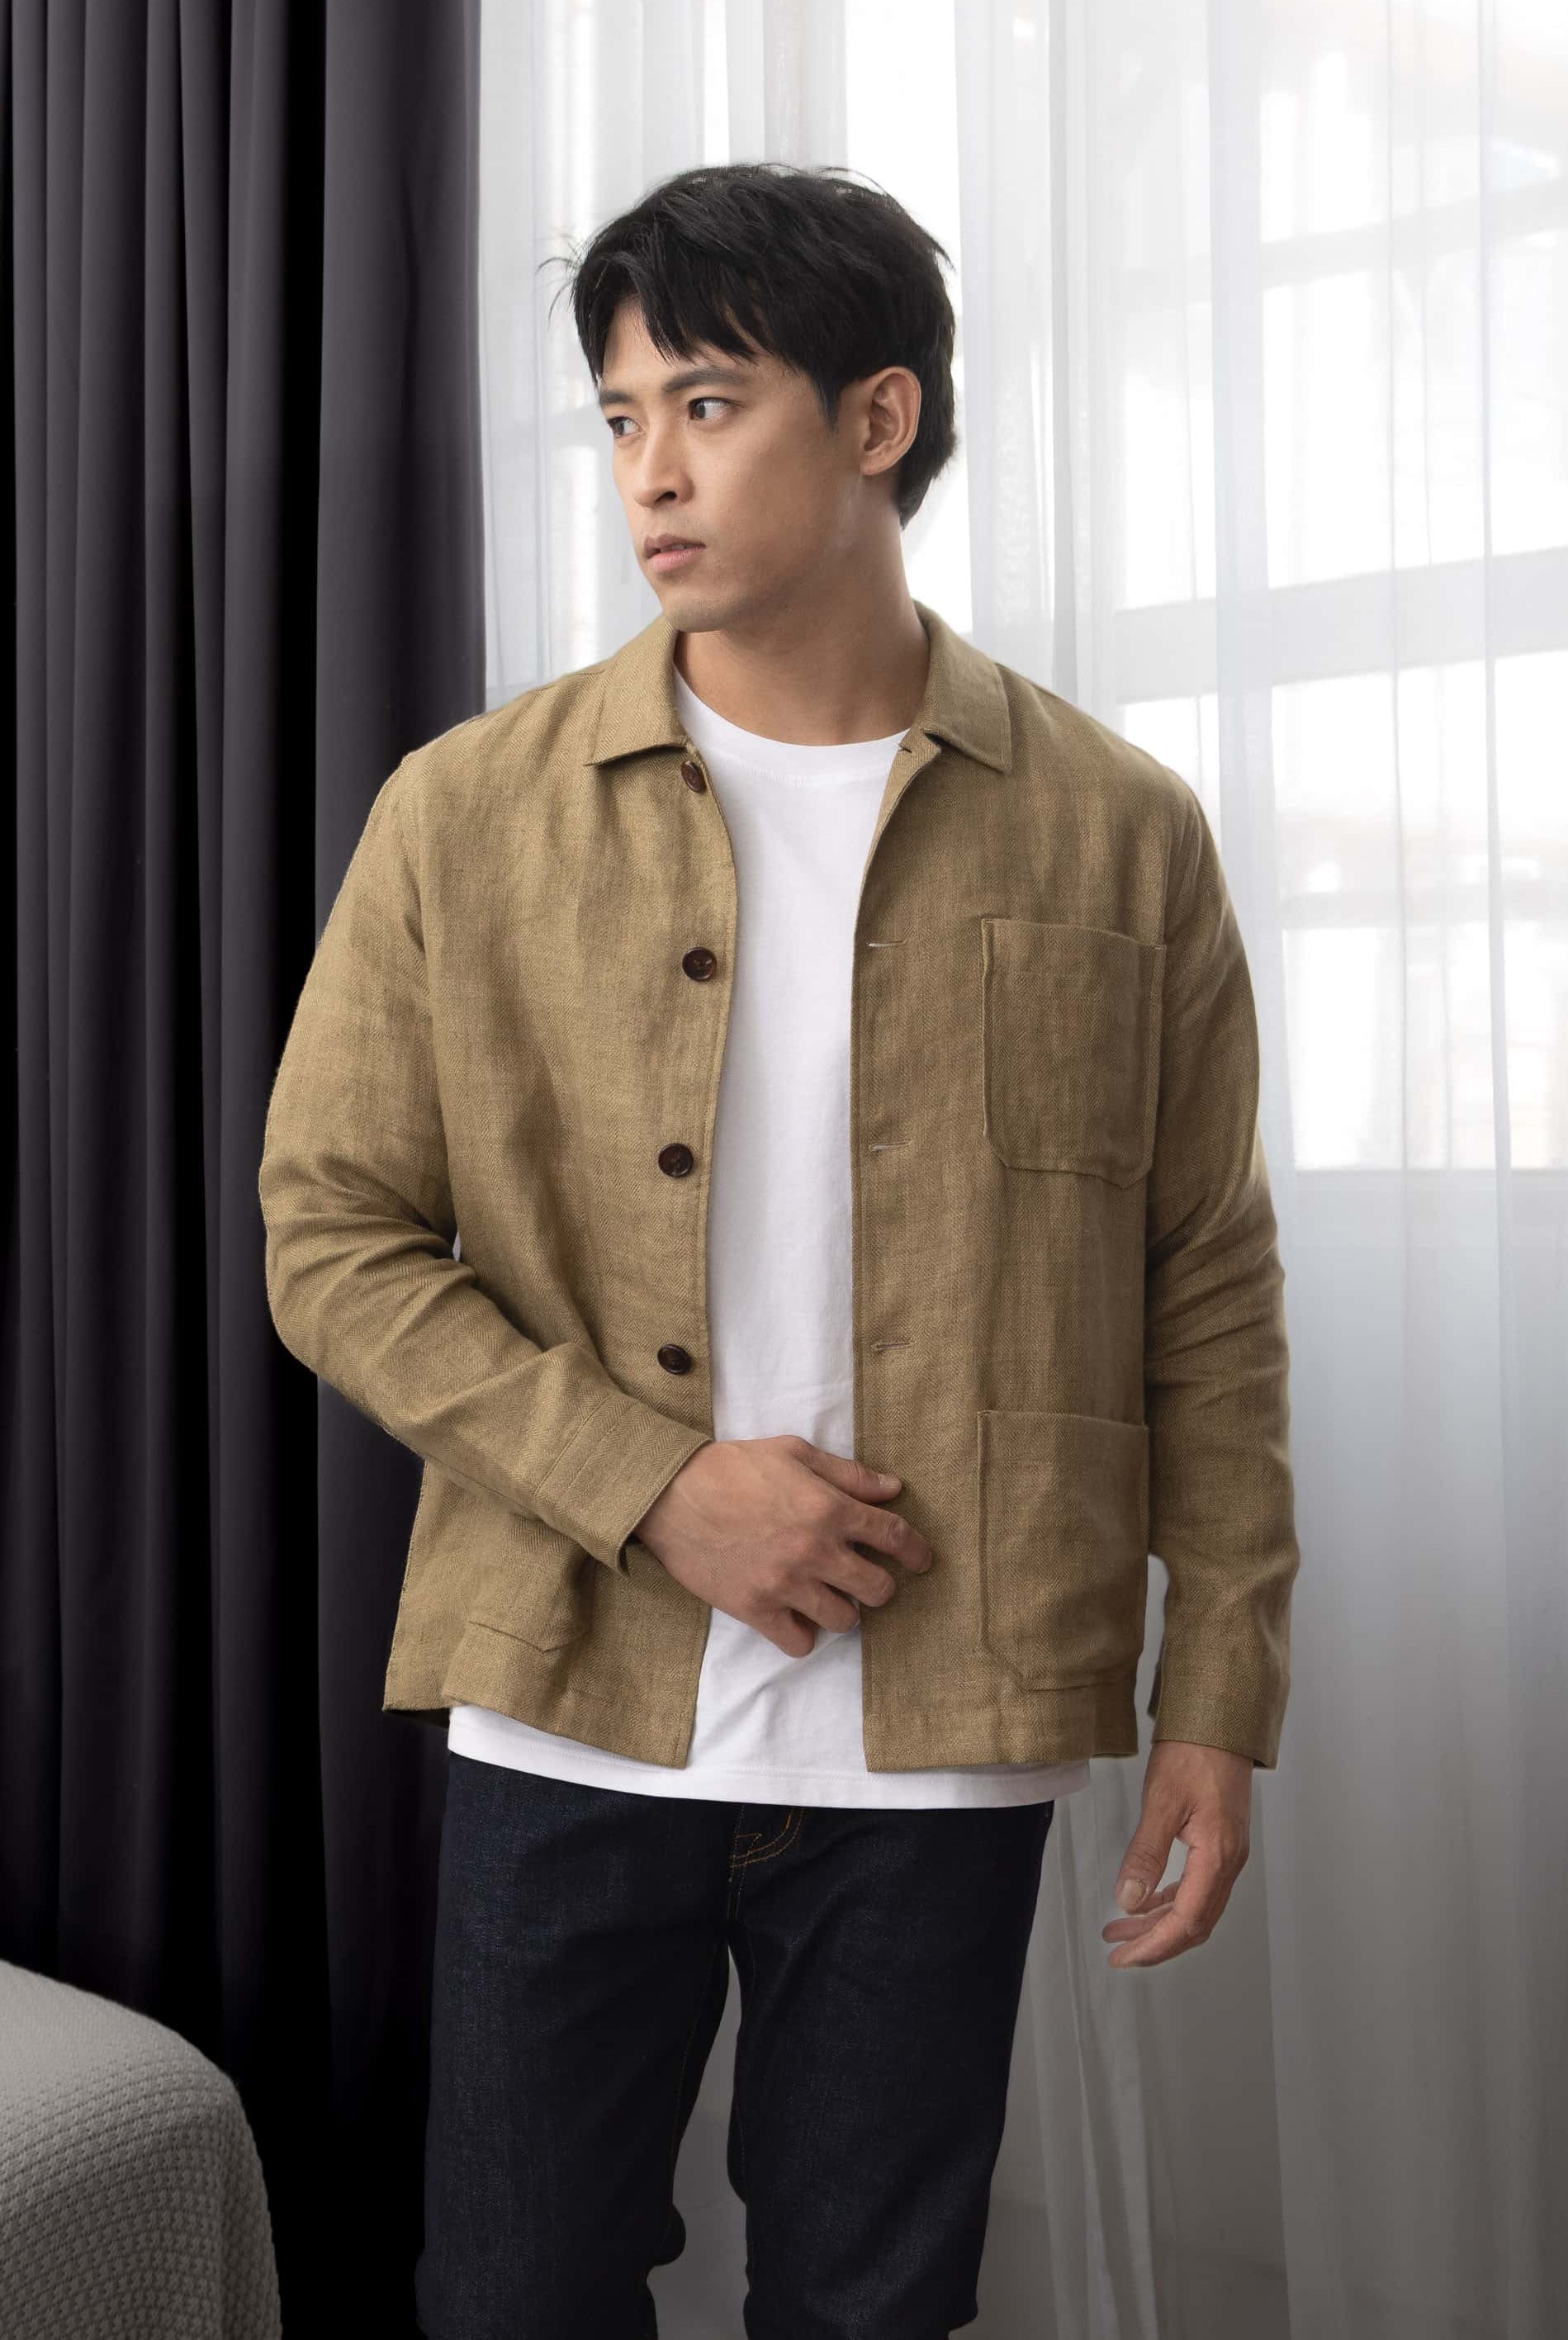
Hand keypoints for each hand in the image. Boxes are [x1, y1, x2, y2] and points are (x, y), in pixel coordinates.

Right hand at [632, 1434, 932, 1655]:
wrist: (670, 1493)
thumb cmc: (733, 1466)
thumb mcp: (794, 1453)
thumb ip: (848, 1474)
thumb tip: (893, 1488)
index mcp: (829, 1508)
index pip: (894, 1536)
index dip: (916, 1551)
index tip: (921, 1561)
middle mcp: (815, 1550)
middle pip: (878, 1589)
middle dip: (880, 1586)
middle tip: (866, 1579)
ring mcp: (786, 1584)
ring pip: (844, 1621)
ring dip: (842, 1610)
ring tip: (827, 1595)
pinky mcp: (755, 1609)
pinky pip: (800, 1643)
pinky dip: (803, 1633)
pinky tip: (795, 1616)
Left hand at [1102, 1740, 1253, 1967]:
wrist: (1221, 1719)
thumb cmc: (1194, 1752)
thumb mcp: (1161, 1802)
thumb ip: (1145, 1854)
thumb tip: (1129, 1901)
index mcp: (1218, 1856)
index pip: (1187, 1921)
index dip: (1154, 1946)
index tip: (1123, 1957)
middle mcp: (1229, 1861)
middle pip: (1194, 1923)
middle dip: (1155, 1943)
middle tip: (1118, 1953)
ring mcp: (1228, 1852)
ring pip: (1196, 1906)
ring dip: (1160, 1923)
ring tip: (1121, 1930)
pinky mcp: (1221, 1841)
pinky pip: (1196, 1886)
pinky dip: (1170, 1900)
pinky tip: (1146, 1901)